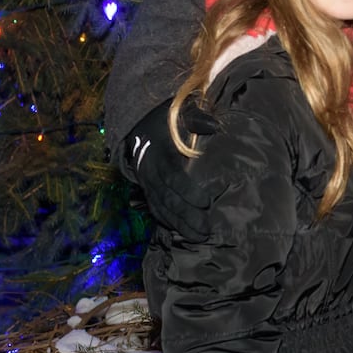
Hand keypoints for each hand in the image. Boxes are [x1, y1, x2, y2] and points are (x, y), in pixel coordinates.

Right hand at [119, 99, 220, 239]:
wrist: (138, 127)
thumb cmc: (166, 122)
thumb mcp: (180, 116)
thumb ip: (196, 120)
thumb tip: (214, 125)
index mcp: (159, 156)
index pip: (173, 178)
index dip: (188, 191)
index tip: (206, 202)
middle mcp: (150, 173)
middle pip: (168, 199)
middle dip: (187, 216)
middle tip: (207, 229)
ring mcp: (147, 184)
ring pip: (161, 209)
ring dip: (179, 224)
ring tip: (199, 237)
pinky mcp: (148, 191)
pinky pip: (156, 209)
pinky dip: (168, 222)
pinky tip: (182, 232)